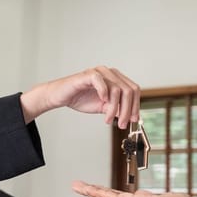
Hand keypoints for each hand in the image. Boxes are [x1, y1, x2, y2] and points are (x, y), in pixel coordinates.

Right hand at [20, 66, 139, 128]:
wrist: (61, 97)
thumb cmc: (81, 99)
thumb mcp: (104, 107)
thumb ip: (117, 109)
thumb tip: (131, 117)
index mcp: (116, 79)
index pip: (134, 90)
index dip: (136, 106)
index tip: (134, 120)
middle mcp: (110, 73)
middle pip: (129, 90)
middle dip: (128, 110)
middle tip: (122, 123)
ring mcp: (100, 72)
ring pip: (118, 89)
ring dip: (115, 108)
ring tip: (108, 119)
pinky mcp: (89, 75)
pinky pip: (102, 82)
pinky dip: (105, 95)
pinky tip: (102, 104)